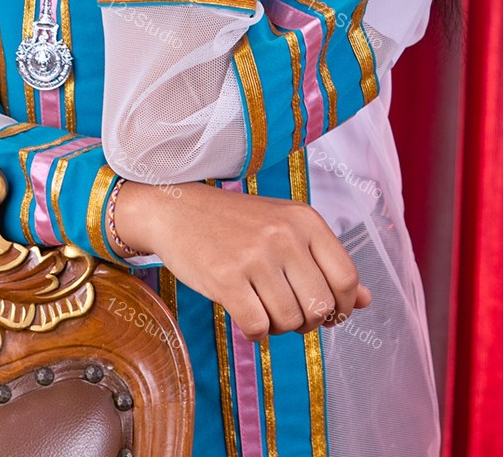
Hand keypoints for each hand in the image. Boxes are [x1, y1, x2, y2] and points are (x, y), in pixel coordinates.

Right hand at [113, 179, 370, 341]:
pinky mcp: (226, 277)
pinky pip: (258, 328)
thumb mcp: (286, 229)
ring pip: (290, 322)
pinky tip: (245, 315)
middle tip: (287, 312)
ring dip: (279, 327)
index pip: (347, 278)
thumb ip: (326, 262)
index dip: (342, 306)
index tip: (327, 313)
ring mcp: (255, 255)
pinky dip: (255, 332)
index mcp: (305, 219)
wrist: (176, 210)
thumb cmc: (235, 223)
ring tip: (262, 308)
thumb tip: (367, 301)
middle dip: (307, 321)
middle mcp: (284, 234)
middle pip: (320, 306)